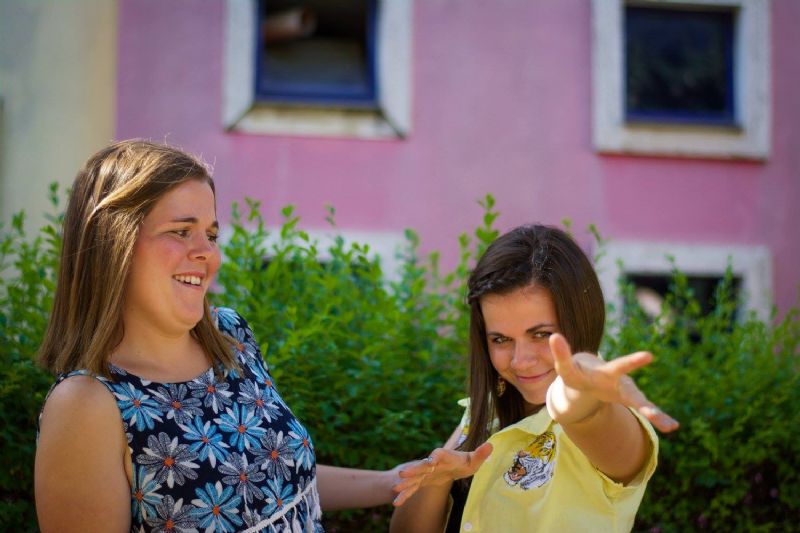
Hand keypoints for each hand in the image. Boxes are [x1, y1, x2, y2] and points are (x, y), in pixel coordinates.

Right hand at [391, 443, 492, 505]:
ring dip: (406, 483)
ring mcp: (424, 474)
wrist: (451, 467)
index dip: (436, 456)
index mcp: (444, 456)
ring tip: (396, 487)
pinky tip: (396, 502)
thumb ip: (480, 454)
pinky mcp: (421, 483)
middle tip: (403, 473)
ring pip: (414, 478)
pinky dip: (404, 495)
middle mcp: (431, 464)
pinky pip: (412, 490)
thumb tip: (491, 445)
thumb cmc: (462, 463)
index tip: (432, 460)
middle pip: (422, 466)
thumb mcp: (473, 460)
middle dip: (413, 469)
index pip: (439, 454)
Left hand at [549, 333, 678, 432]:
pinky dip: (659, 418)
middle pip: (634, 390)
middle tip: (656, 395)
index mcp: (606, 372)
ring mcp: (627, 391)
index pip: (618, 366)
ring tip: (671, 426)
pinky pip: (645, 410)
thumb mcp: (565, 367)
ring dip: (655, 413)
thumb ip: (561, 354)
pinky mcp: (629, 400)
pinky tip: (673, 427)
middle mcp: (621, 380)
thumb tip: (553, 336)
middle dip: (646, 399)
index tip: (649, 355)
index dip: (632, 362)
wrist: (587, 376)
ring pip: (643, 402)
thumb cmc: (577, 372)